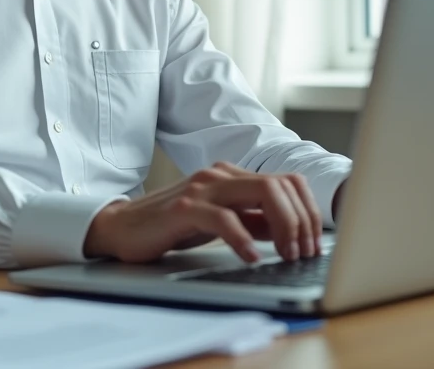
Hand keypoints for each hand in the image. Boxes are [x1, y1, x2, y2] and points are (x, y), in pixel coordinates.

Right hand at [83, 162, 320, 263]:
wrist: (122, 228)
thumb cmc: (172, 226)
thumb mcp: (222, 222)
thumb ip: (253, 221)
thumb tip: (291, 232)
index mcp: (232, 175)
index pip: (287, 181)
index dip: (308, 211)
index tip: (312, 243)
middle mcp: (220, 175)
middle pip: (281, 185)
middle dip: (302, 221)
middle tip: (303, 253)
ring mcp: (202, 188)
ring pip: (263, 193)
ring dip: (284, 228)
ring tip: (286, 255)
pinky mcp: (184, 208)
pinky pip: (225, 218)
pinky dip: (244, 239)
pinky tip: (250, 257)